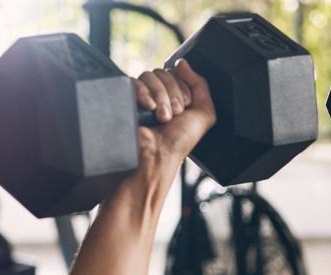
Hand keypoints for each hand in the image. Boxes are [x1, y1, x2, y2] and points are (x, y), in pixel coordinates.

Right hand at [132, 59, 216, 173]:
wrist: (159, 155)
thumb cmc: (180, 140)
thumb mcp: (203, 113)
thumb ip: (200, 85)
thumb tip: (182, 63)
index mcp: (175, 96)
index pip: (177, 73)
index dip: (183, 88)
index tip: (184, 108)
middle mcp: (158, 94)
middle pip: (164, 72)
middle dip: (173, 93)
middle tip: (174, 114)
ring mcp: (142, 96)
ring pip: (150, 75)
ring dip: (161, 96)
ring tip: (162, 117)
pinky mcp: (127, 99)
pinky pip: (133, 81)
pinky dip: (143, 93)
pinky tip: (148, 108)